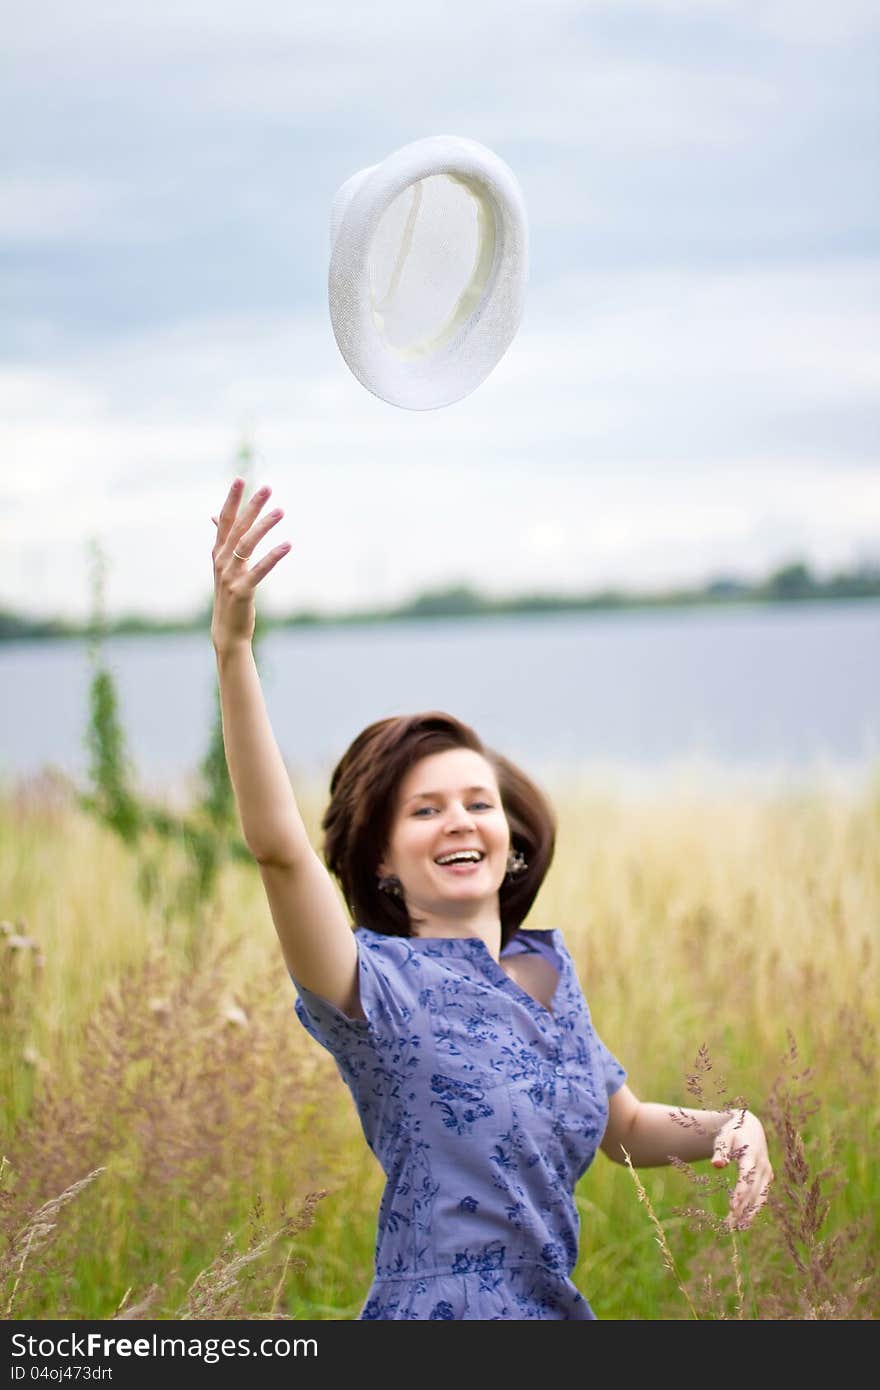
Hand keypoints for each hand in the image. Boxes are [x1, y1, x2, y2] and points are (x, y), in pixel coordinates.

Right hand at [211, 478, 289, 652]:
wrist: (227, 630)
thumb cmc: (229, 596)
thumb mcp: (224, 566)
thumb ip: (223, 541)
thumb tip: (215, 517)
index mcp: (218, 553)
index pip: (224, 520)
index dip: (232, 500)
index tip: (240, 479)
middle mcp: (221, 561)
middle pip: (237, 528)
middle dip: (251, 506)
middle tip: (267, 488)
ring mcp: (230, 576)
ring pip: (246, 545)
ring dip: (263, 526)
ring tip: (281, 511)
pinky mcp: (242, 591)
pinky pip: (259, 570)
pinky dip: (273, 557)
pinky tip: (287, 545)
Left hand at [711, 1109, 773, 1229]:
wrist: (751, 1126)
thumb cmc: (733, 1132)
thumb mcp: (724, 1137)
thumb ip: (721, 1150)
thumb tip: (717, 1165)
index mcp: (751, 1155)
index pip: (747, 1177)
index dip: (740, 1192)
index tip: (732, 1207)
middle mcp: (762, 1166)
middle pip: (753, 1191)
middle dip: (742, 1208)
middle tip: (729, 1225)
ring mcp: (767, 1172)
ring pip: (760, 1196)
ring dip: (750, 1212)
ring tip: (738, 1227)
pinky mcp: (767, 1177)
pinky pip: (763, 1195)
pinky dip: (756, 1207)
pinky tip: (746, 1220)